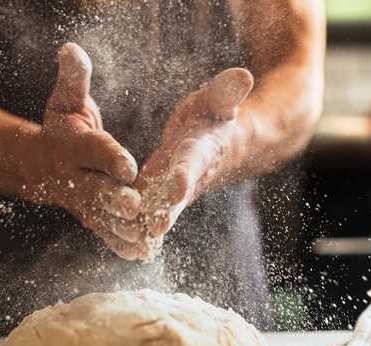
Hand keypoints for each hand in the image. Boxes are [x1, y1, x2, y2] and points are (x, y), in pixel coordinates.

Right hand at [29, 43, 143, 258]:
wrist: (40, 166)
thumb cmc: (62, 128)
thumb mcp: (66, 101)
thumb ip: (73, 79)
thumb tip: (71, 48)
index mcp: (74, 146)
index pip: (93, 150)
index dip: (110, 156)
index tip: (128, 164)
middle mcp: (75, 177)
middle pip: (96, 189)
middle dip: (114, 199)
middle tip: (135, 206)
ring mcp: (82, 202)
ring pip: (102, 217)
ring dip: (121, 229)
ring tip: (143, 236)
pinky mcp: (90, 218)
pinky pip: (104, 233)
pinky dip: (119, 244)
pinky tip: (140, 253)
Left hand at [132, 68, 254, 259]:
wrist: (219, 144)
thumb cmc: (214, 116)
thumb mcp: (219, 100)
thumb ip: (226, 91)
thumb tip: (243, 74)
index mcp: (201, 150)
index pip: (193, 162)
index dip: (185, 174)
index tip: (177, 187)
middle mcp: (189, 175)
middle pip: (177, 196)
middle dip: (167, 211)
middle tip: (154, 228)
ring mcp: (174, 190)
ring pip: (162, 210)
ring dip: (149, 227)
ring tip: (134, 244)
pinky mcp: (160, 195)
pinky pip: (150, 214)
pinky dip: (141, 229)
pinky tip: (127, 246)